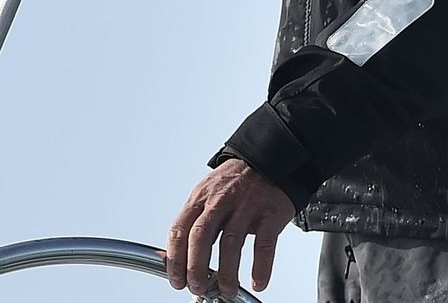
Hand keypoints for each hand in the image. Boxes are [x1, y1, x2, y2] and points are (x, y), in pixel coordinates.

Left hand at [165, 157, 293, 296]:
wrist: (271, 157)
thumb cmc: (236, 181)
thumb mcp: (208, 193)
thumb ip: (195, 221)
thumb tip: (178, 257)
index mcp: (201, 198)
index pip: (180, 231)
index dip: (175, 260)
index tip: (177, 281)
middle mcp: (221, 201)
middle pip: (201, 237)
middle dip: (197, 268)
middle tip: (198, 287)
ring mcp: (247, 206)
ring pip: (231, 243)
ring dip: (227, 273)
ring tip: (226, 290)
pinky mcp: (271, 212)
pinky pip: (264, 243)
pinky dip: (261, 267)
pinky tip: (257, 281)